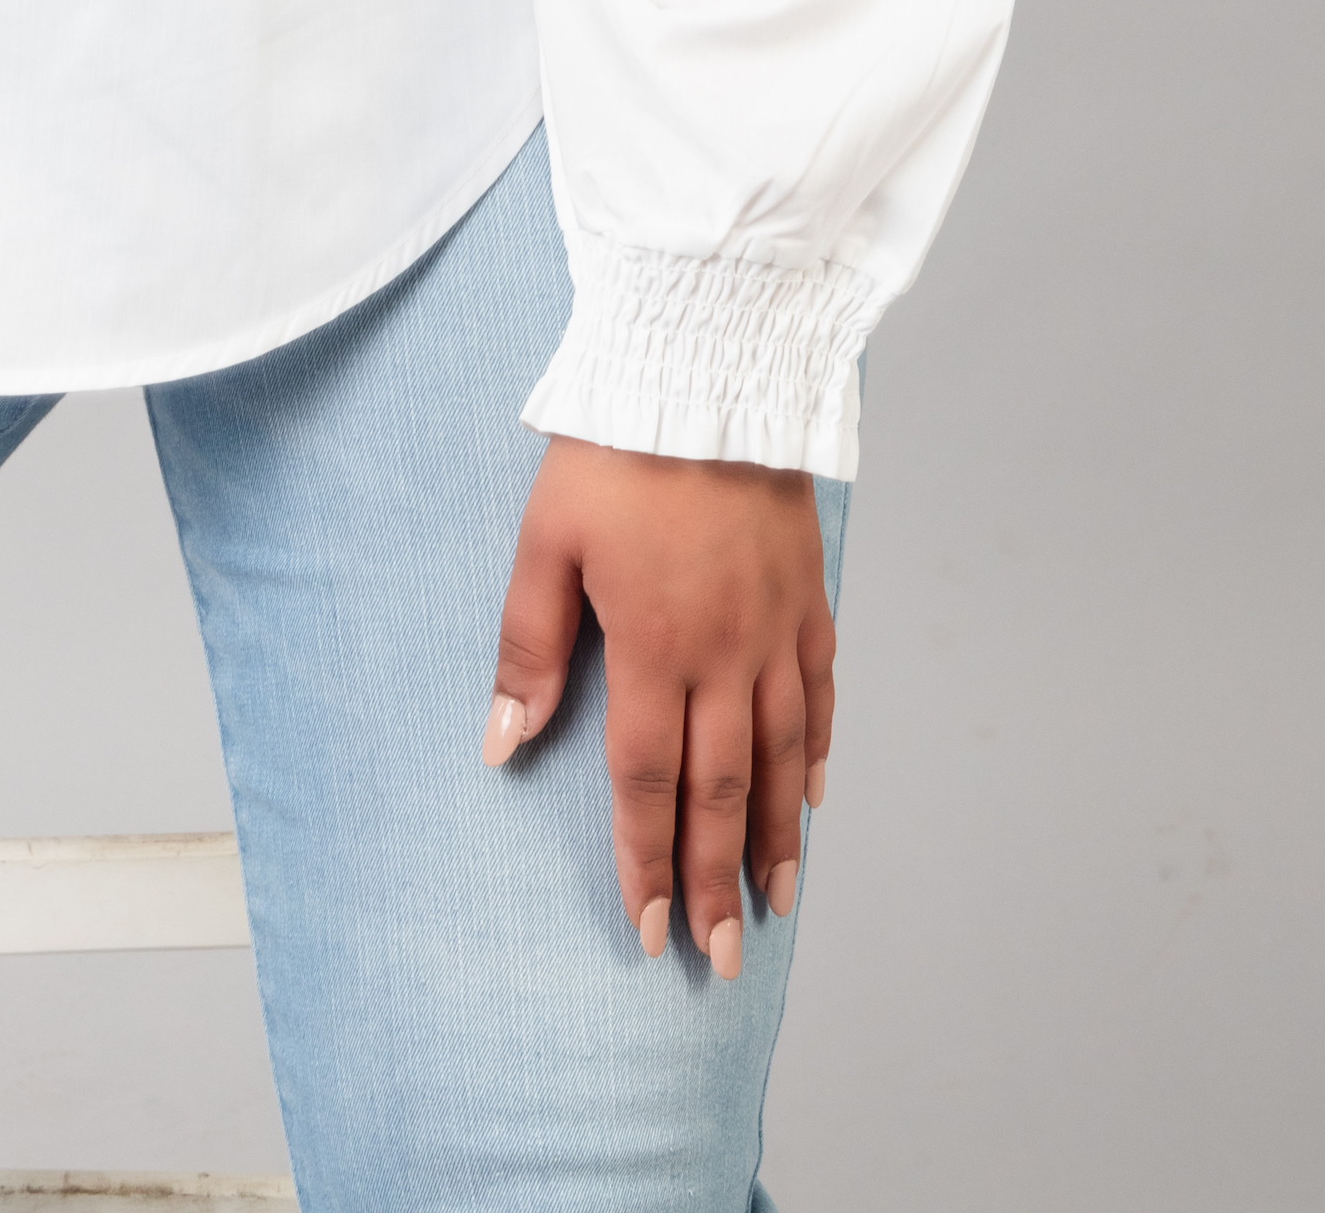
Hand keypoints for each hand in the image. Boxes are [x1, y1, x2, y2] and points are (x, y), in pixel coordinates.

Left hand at [484, 438, 833, 976]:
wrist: (706, 367)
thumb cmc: (613, 450)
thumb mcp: (546, 539)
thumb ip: (529, 646)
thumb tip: (504, 742)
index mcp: (654, 645)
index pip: (649, 782)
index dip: (647, 862)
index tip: (650, 931)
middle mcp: (725, 652)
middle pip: (723, 791)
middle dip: (717, 881)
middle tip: (722, 957)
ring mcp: (776, 626)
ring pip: (783, 756)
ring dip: (779, 836)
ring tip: (777, 900)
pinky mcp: (807, 593)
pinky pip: (820, 690)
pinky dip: (819, 750)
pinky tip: (815, 795)